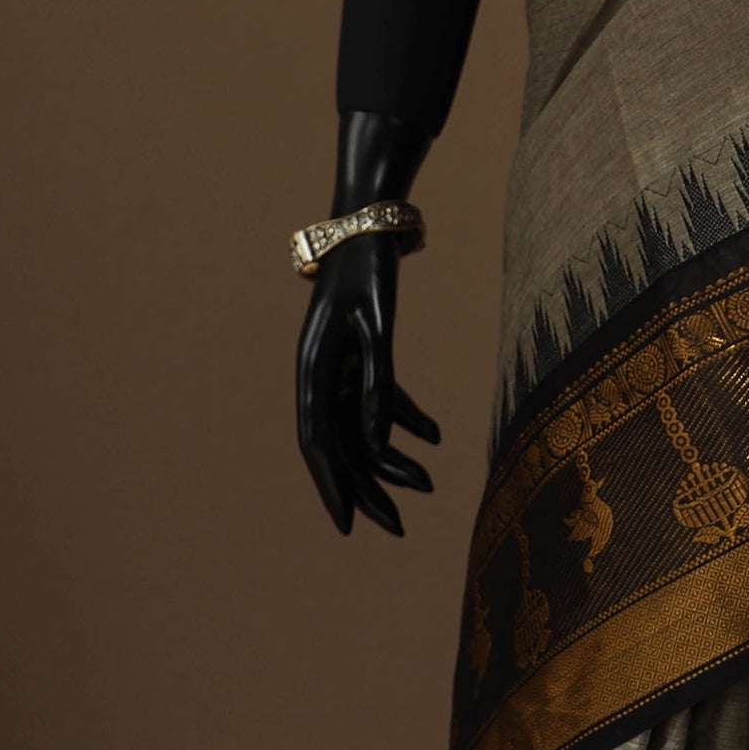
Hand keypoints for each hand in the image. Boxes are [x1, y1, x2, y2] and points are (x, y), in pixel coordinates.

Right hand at [296, 200, 439, 537]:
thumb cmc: (368, 270)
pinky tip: (435, 436)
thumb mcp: (378, 326)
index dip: (332, 486)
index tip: (349, 526)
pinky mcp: (359, 354)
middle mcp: (320, 375)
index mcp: (313, 370)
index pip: (319, 443)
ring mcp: (338, 366)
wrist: (367, 222)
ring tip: (427, 486)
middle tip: (397, 528)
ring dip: (392, 456)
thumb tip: (378, 439)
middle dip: (369, 488)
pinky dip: (404, 416)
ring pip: (361, 426)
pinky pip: (378, 397)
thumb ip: (377, 382)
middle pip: (341, 444)